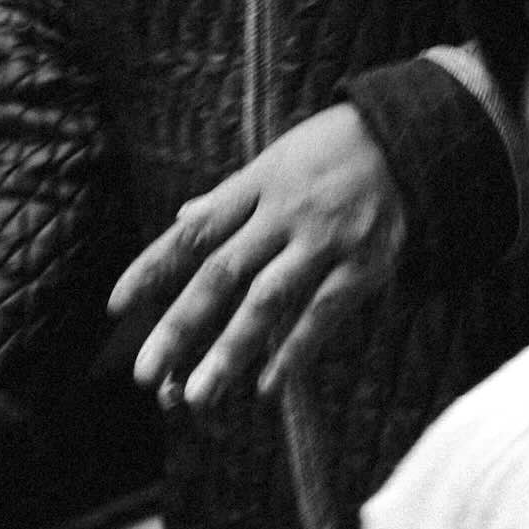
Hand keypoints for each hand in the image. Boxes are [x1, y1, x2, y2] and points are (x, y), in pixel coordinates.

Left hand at [107, 104, 405, 407]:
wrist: (412, 134)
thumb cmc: (335, 149)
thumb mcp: (277, 159)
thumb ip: (232, 195)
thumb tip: (184, 218)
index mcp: (258, 185)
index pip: (195, 231)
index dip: (153, 267)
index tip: (115, 306)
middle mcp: (286, 213)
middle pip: (223, 273)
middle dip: (181, 325)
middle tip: (147, 374)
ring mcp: (326, 239)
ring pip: (269, 300)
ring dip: (231, 349)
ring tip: (198, 395)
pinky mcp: (365, 262)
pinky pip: (323, 312)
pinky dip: (295, 350)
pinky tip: (268, 385)